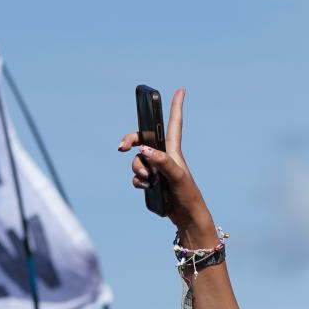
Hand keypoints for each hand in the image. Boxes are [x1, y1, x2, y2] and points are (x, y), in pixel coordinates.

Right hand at [118, 89, 213, 235]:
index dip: (176, 106)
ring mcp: (156, 170)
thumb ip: (162, 161)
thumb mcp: (177, 177)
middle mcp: (164, 157)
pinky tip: (145, 187)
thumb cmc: (187, 195)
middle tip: (121, 146)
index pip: (174, 124)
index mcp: (173, 151)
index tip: (181, 90)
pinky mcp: (151, 183)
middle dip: (130, 140)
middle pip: (143, 140)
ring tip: (145, 179)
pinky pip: (137, 177)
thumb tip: (144, 150)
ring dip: (136, 168)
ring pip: (137, 160)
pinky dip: (137, 181)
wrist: (186, 218)